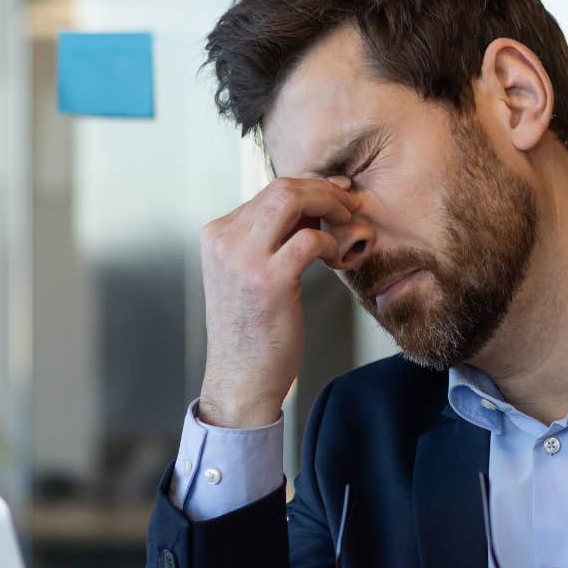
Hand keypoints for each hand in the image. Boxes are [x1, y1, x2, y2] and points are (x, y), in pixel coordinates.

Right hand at [196, 175, 358, 428]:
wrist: (241, 379)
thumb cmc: (252, 331)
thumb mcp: (250, 274)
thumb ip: (270, 239)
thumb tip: (312, 206)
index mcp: (216, 234)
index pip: (268, 192)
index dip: (310, 188)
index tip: (336, 195)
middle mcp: (224, 240)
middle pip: (281, 187)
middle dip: (324, 190)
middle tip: (350, 205)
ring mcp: (243, 259)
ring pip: (292, 199)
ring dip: (329, 205)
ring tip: (348, 223)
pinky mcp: (268, 280)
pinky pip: (310, 239)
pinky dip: (331, 242)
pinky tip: (336, 258)